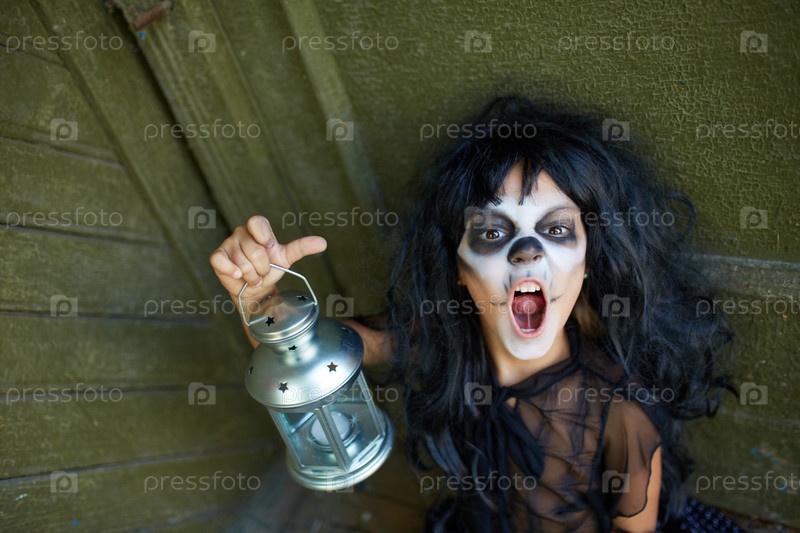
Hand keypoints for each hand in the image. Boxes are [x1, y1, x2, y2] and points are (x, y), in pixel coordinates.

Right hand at [209, 215, 326, 313]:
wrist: (255, 288)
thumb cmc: (270, 269)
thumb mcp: (286, 257)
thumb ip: (302, 247)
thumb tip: (323, 243)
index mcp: (257, 228)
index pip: (257, 222)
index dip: (264, 237)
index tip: (270, 248)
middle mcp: (241, 233)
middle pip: (255, 251)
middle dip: (262, 268)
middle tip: (262, 272)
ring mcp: (228, 244)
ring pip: (242, 262)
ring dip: (251, 276)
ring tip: (252, 277)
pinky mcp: (217, 257)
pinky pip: (220, 261)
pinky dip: (232, 272)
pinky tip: (238, 276)